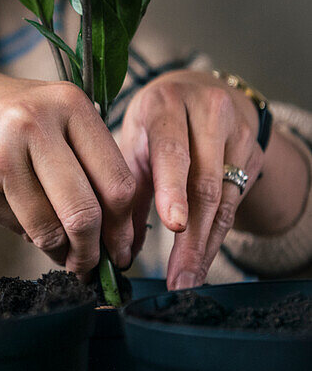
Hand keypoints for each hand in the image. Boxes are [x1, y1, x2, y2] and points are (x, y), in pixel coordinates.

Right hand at [0, 71, 135, 275]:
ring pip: (49, 228)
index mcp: (68, 102)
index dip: (123, 226)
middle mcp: (35, 123)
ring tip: (61, 253)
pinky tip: (21, 218)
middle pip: (84, 211)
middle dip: (91, 250)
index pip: (116, 181)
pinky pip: (17, 228)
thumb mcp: (51, 116)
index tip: (122, 248)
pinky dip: (25, 234)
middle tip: (93, 266)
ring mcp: (1, 154)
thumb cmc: (4, 118)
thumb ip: (87, 159)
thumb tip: (116, 233)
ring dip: (59, 252)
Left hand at [118, 69, 263, 289]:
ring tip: (187, 279)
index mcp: (165, 105)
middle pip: (204, 181)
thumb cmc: (154, 122)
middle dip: (190, 237)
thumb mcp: (133, 141)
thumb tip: (115, 246)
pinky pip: (234, 204)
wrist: (199, 91)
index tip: (172, 225)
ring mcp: (237, 133)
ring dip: (204, 245)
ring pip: (223, 198)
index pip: (172, 150)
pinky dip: (215, 237)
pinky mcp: (254, 154)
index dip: (173, 189)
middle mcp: (207, 113)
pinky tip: (200, 262)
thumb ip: (124, 188)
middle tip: (177, 276)